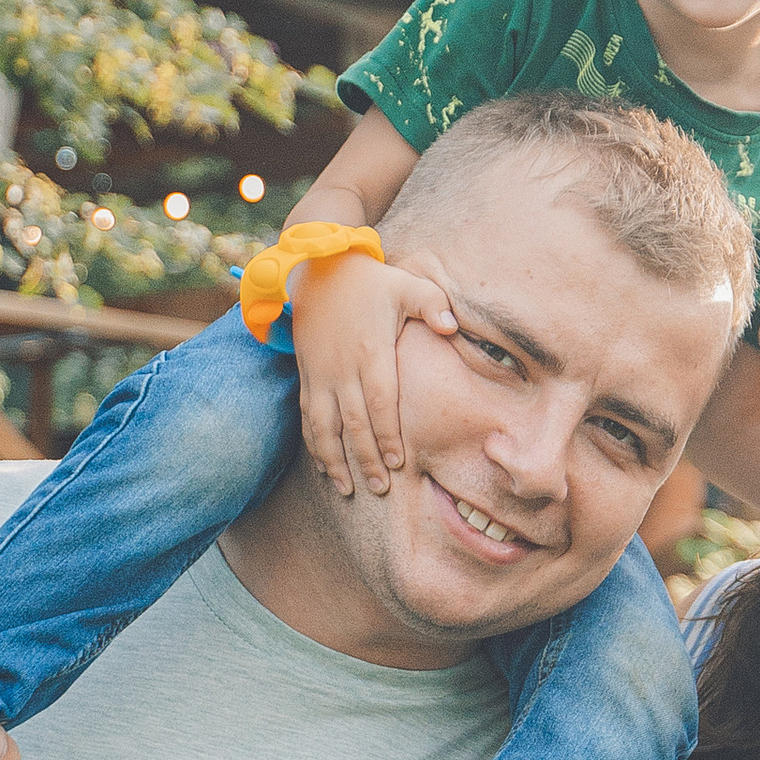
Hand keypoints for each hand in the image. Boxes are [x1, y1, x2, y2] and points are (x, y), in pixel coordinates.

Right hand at [291, 249, 457, 498]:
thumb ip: (432, 304)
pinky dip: (314, 444)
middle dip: (365, 459)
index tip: (398, 463)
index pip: (380, 403)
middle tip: (379, 489)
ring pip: (324, 427)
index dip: (387, 435)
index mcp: (371, 352)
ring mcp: (320, 375)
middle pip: (353, 424)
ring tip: (348, 488)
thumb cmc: (371, 281)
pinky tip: (322, 467)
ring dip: (334, 460)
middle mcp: (342, 369)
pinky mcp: (307, 376)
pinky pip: (307, 417)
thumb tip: (452, 325)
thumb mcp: (406, 283)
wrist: (318, 271)